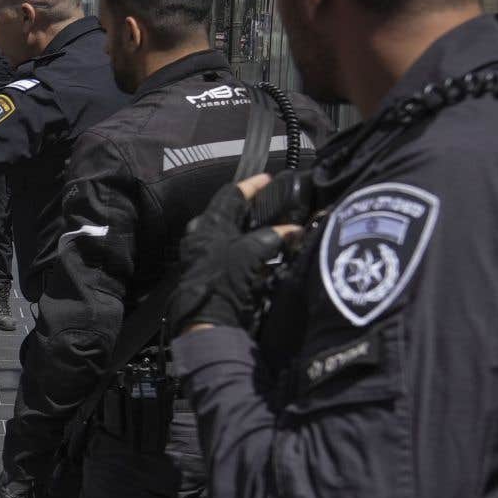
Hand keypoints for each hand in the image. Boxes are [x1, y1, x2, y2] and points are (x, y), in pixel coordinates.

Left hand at [169, 174, 301, 331]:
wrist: (209, 318)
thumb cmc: (224, 279)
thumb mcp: (251, 251)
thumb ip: (274, 237)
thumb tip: (294, 230)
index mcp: (207, 223)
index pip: (231, 194)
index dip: (251, 185)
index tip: (268, 179)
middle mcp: (204, 234)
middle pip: (233, 213)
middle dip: (255, 208)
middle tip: (275, 203)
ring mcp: (208, 253)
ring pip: (236, 233)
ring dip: (256, 229)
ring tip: (279, 225)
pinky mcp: (216, 270)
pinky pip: (237, 252)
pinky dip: (254, 249)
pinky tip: (272, 250)